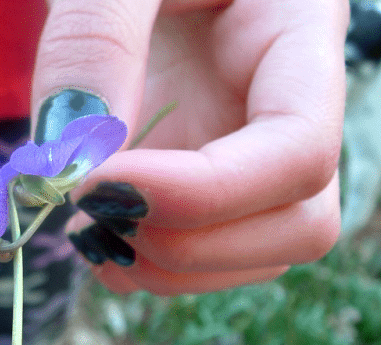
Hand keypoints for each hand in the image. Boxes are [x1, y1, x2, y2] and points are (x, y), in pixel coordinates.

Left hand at [32, 0, 349, 294]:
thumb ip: (95, 41)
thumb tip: (80, 157)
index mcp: (296, 40)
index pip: (300, 149)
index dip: (205, 193)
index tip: (100, 185)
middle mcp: (289, 114)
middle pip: (299, 223)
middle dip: (191, 242)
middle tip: (93, 207)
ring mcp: (253, 158)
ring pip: (258, 256)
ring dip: (168, 267)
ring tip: (88, 225)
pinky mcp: (212, 187)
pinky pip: (207, 258)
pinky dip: (149, 269)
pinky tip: (96, 233)